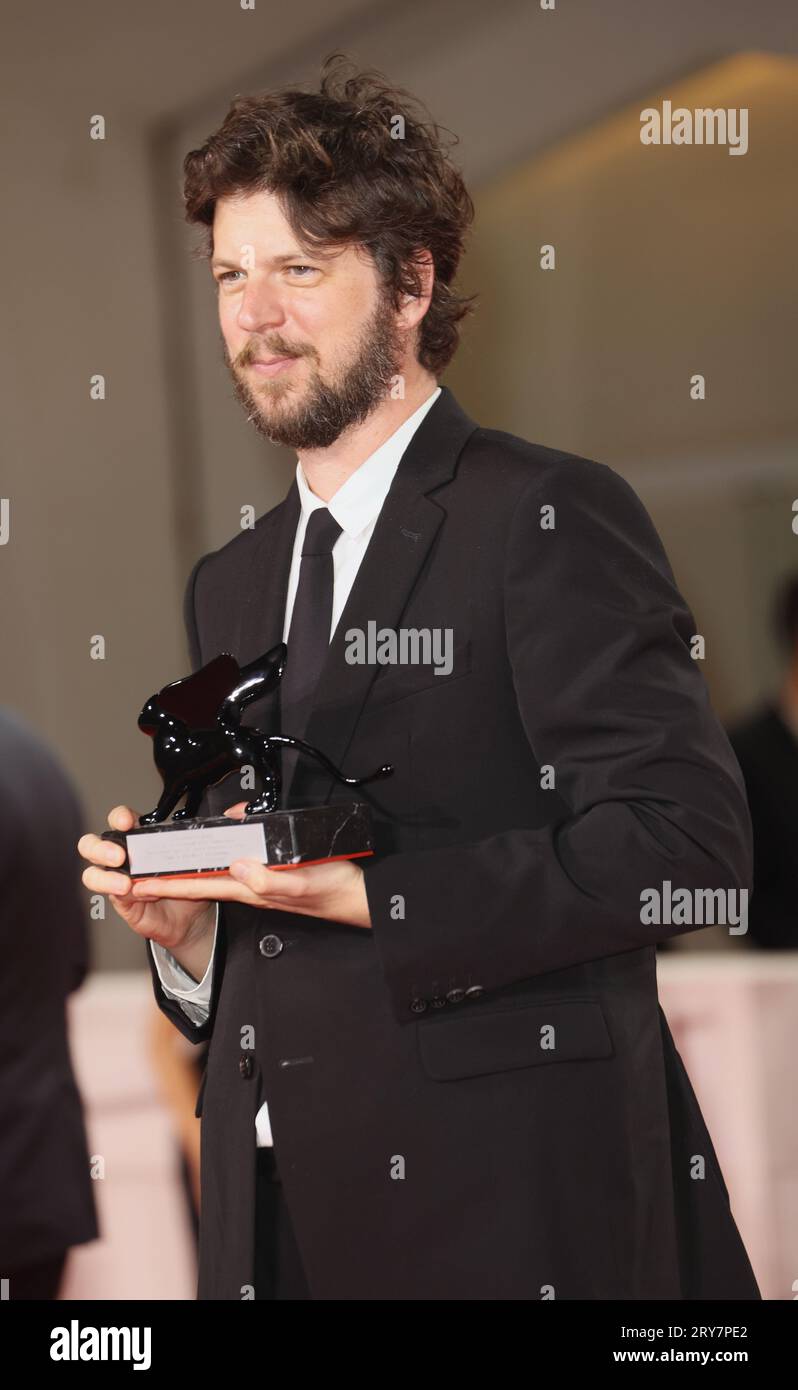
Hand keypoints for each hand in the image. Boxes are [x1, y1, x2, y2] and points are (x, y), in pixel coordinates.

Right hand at [78, 805, 214, 951]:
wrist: (191, 914)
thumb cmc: (185, 879)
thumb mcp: (186, 857)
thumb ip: (181, 845)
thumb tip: (191, 832)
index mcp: (135, 837)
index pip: (118, 820)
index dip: (118, 817)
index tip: (126, 821)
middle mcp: (120, 856)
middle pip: (90, 845)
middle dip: (99, 848)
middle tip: (118, 856)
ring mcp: (115, 879)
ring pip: (92, 874)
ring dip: (104, 878)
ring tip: (124, 884)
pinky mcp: (119, 900)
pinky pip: (113, 896)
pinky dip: (127, 895)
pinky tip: (141, 894)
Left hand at [126, 801, 372, 929]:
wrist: (360, 898)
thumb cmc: (334, 889)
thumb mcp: (302, 880)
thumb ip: (270, 878)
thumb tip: (238, 866)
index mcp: (251, 888)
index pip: (201, 885)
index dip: (169, 884)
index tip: (139, 883)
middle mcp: (252, 888)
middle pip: (202, 881)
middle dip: (170, 879)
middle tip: (139, 874)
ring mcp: (262, 884)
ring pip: (217, 875)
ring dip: (190, 871)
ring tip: (165, 864)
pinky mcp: (274, 877)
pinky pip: (238, 867)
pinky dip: (220, 859)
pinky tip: (219, 850)